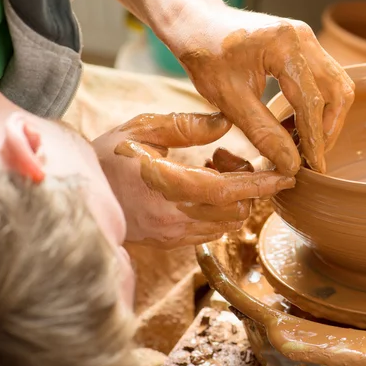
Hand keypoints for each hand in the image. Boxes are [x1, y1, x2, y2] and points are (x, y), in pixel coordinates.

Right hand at [92, 112, 294, 248]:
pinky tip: (204, 187)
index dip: (261, 184)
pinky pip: (212, 231)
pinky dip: (221, 210)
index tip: (287, 176)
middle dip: (250, 188)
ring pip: (227, 224)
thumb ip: (185, 125)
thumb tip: (225, 122)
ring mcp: (172, 235)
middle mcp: (173, 218)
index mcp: (166, 186)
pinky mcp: (171, 243)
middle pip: (236, 211)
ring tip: (214, 170)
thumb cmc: (109, 156)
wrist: (79, 196)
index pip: (227, 191)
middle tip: (231, 160)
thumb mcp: (142, 129)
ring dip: (236, 199)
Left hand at [166, 7, 354, 175]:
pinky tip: (295, 127)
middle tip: (312, 157)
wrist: (195, 23)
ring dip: (325, 119)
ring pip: (335, 86)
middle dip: (328, 129)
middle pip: (338, 91)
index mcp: (284, 46)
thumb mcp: (229, 99)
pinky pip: (322, 80)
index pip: (312, 101)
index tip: (313, 167)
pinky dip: (316, 106)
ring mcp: (306, 40)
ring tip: (302, 145)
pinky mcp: (302, 47)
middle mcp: (303, 38)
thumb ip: (263, 132)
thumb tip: (291, 164)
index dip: (315, 139)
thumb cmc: (205, 55)